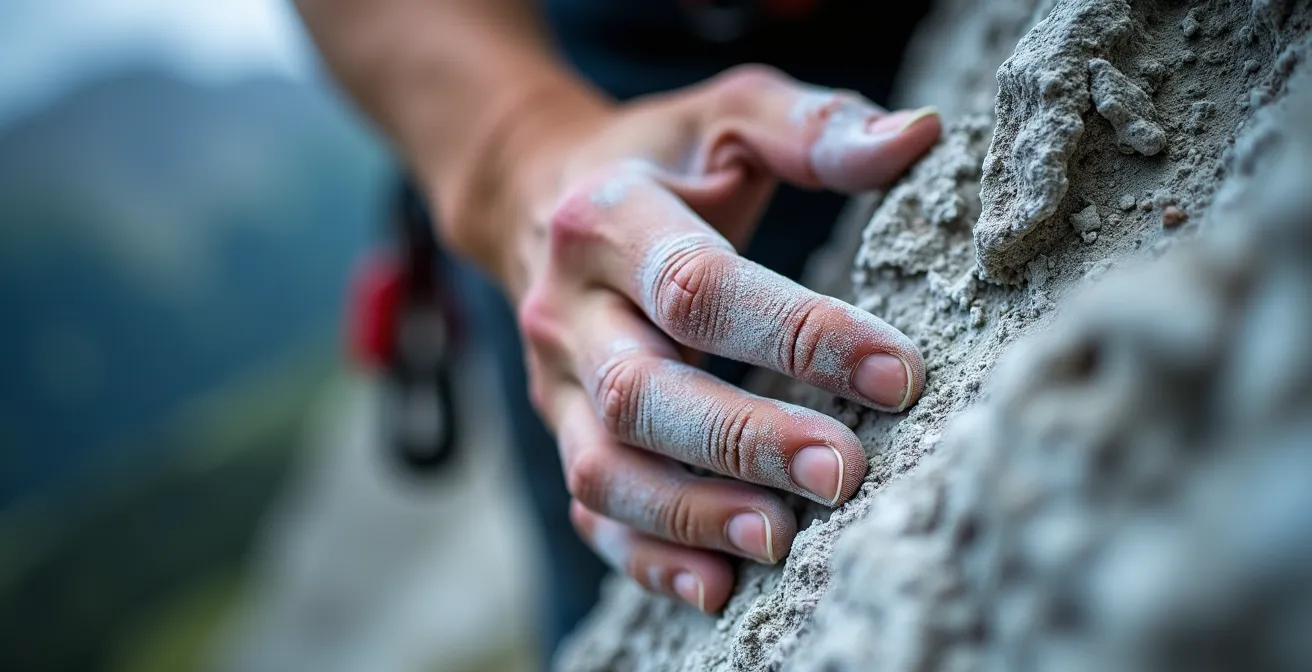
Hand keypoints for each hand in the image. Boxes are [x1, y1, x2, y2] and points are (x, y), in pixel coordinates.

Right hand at [453, 66, 939, 612]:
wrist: (540, 197)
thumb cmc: (662, 159)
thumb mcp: (728, 114)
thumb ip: (814, 128)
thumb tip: (918, 137)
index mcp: (608, 220)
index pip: (700, 287)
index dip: (798, 333)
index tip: (898, 373)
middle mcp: (568, 309)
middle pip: (643, 392)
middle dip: (743, 440)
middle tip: (844, 473)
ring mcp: (555, 383)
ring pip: (605, 468)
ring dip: (693, 512)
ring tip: (785, 540)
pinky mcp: (563, 430)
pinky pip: (592, 510)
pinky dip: (649, 557)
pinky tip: (718, 585)